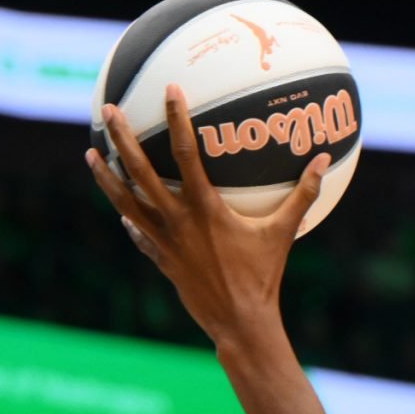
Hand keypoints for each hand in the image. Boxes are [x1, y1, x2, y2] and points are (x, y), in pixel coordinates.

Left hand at [86, 87, 332, 346]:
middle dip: (121, 137)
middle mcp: (176, 220)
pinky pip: (138, 233)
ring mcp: (162, 240)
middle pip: (138, 171)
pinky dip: (129, 217)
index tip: (172, 90)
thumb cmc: (263, 276)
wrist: (238, 322)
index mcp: (204, 207)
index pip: (186, 153)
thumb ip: (304, 193)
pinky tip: (121, 209)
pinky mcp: (160, 259)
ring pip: (125, 200)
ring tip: (91, 152)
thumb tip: (323, 159)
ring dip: (105, 176)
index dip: (178, 119)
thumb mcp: (284, 231)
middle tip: (108, 110)